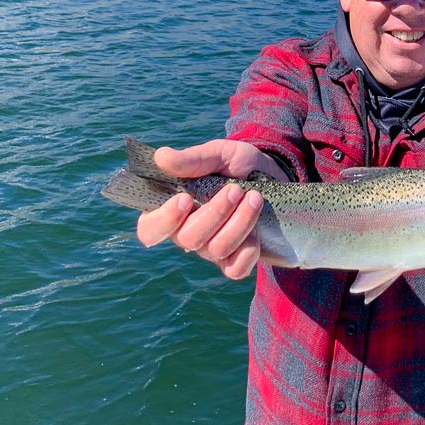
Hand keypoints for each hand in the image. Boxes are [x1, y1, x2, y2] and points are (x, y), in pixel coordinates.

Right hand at [135, 139, 288, 279]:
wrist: (274, 177)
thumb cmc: (238, 166)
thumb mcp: (219, 154)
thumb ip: (192, 159)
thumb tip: (161, 157)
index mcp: (173, 207)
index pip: (149, 228)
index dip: (163, 220)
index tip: (185, 199)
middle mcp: (187, 232)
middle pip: (188, 238)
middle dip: (216, 213)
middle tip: (236, 189)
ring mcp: (210, 249)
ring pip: (216, 250)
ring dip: (239, 222)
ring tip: (255, 198)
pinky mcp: (234, 260)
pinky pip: (235, 270)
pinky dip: (249, 250)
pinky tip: (258, 230)